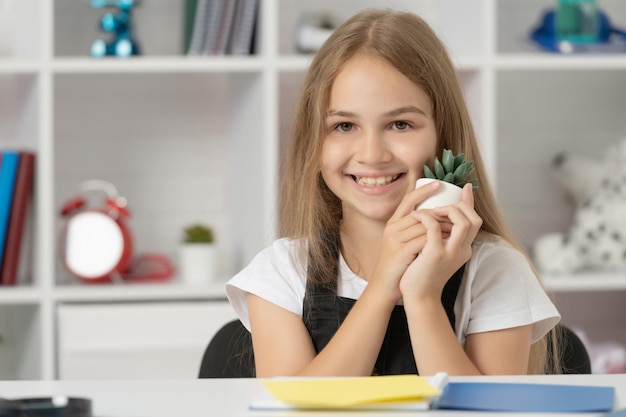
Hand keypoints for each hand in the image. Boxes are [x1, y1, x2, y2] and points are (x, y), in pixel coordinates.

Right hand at [368, 180, 450, 302]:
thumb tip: (437, 218)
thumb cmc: (398, 264)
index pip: (408, 200)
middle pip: (421, 212)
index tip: (439, 183)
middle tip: (457, 214)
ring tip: (456, 229)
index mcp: (393, 223)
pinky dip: (437, 240)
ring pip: (425, 226)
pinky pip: (424, 240)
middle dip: (442, 214)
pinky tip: (447, 242)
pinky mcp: (401, 252)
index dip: (424, 190)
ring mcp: (395, 239)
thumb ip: (414, 229)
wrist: (385, 286)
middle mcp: (392, 228)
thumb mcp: (402, 242)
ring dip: (443, 227)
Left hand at [399, 183, 481, 299]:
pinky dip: (425, 216)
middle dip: (460, 205)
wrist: (418, 297)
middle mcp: (462, 250)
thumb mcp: (438, 254)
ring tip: (429, 210)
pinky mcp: (435, 254)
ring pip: (462, 221)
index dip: (470, 202)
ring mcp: (450, 252)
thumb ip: (443, 239)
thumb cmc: (423, 274)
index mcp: (464, 248)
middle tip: (440, 205)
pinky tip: (415, 215)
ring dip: (446, 210)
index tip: (466, 188)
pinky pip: (434, 227)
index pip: (474, 221)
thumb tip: (438, 220)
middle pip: (474, 219)